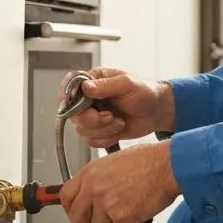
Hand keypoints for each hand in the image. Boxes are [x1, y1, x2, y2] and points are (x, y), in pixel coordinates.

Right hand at [58, 67, 174, 148]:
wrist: (156, 112)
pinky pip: (91, 141)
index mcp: (92, 81)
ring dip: (103, 130)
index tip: (78, 105)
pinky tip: (118, 130)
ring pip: (82, 130)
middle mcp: (88, 98)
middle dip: (93, 120)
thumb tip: (85, 87)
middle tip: (111, 116)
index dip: (67, 97)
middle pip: (73, 114)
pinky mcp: (98, 130)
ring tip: (120, 122)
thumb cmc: (144, 92)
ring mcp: (92, 115)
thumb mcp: (127, 84)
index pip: (68, 86)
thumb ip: (106, 85)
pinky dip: (105, 139)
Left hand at [60, 141, 179, 222]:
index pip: (66, 196)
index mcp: (91, 172)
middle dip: (88, 222)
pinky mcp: (122, 216)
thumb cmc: (149, 160)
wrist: (168, 166)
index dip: (71, 207)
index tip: (77, 211)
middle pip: (77, 217)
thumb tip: (90, 193)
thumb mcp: (114, 161)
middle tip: (102, 220)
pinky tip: (142, 209)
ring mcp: (107, 203)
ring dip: (115, 222)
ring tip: (131, 207)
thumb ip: (98, 178)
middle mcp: (94, 187)